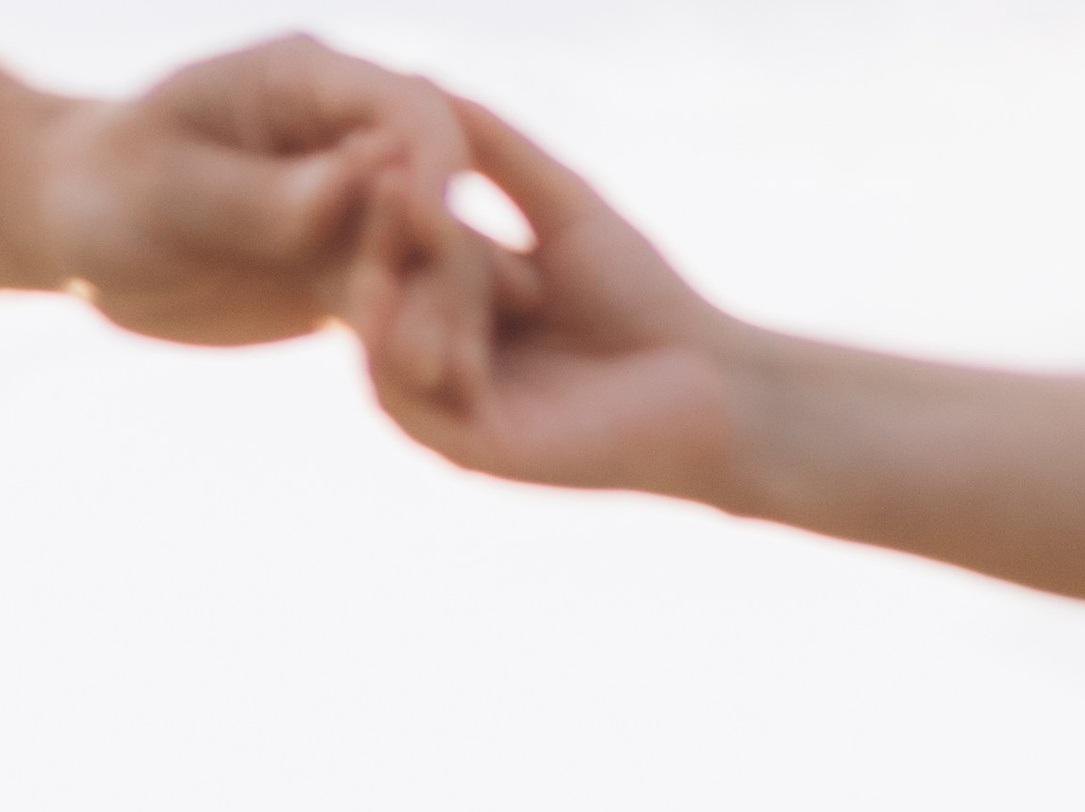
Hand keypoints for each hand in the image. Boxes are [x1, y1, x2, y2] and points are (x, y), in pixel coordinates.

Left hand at [31, 33, 493, 393]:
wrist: (80, 224)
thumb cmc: (106, 186)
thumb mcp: (167, 187)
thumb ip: (257, 192)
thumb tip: (350, 188)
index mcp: (308, 81)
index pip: (404, 108)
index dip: (433, 165)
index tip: (437, 231)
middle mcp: (346, 137)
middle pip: (433, 190)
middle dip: (450, 266)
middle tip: (457, 348)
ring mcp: (351, 207)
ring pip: (423, 258)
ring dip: (448, 320)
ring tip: (463, 392)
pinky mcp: (341, 271)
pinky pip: (395, 306)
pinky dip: (418, 348)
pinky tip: (450, 402)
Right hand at [356, 98, 749, 499]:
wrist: (705, 379)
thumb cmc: (645, 296)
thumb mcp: (562, 206)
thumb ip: (500, 155)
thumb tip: (430, 88)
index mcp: (467, 307)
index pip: (405, 251)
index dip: (386, 201)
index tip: (379, 139)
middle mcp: (450, 360)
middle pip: (389, 297)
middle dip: (378, 237)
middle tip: (379, 175)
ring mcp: (453, 410)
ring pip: (388, 346)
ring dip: (382, 283)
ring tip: (390, 216)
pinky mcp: (468, 451)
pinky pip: (403, 402)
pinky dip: (392, 347)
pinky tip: (399, 291)